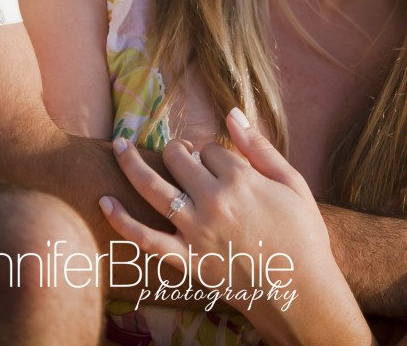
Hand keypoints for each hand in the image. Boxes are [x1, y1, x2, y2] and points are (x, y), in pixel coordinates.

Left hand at [100, 109, 377, 344]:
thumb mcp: (292, 182)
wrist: (303, 293)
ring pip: (154, 188)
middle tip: (182, 156)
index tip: (221, 163)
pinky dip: (122, 222)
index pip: (210, 148)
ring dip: (132, 163)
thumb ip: (259, 146)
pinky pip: (146, 240)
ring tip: (118, 145)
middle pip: (179, 158)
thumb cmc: (303, 234)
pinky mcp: (187, 260)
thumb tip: (232, 113)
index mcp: (240, 178)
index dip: (213, 152)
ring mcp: (196, 231)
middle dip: (178, 151)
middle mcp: (213, 200)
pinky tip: (103, 202)